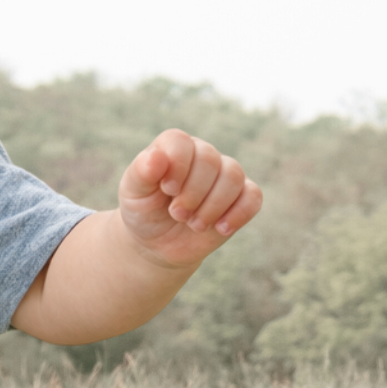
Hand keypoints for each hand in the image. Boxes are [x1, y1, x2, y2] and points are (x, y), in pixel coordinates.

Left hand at [118, 129, 261, 268]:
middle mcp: (202, 155)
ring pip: (233, 176)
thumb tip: (156, 156)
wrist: (158, 243)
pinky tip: (220, 229)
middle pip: (210, 161)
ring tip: (194, 224)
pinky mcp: (240, 198)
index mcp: (174, 147)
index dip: (177, 166)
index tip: (167, 190)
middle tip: (177, 214)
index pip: (182, 143)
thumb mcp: (133, 194)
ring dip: (212, 207)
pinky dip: (238, 214)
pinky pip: (253, 196)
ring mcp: (223, 176)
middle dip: (192, 194)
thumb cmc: (143, 212)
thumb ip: (140, 173)